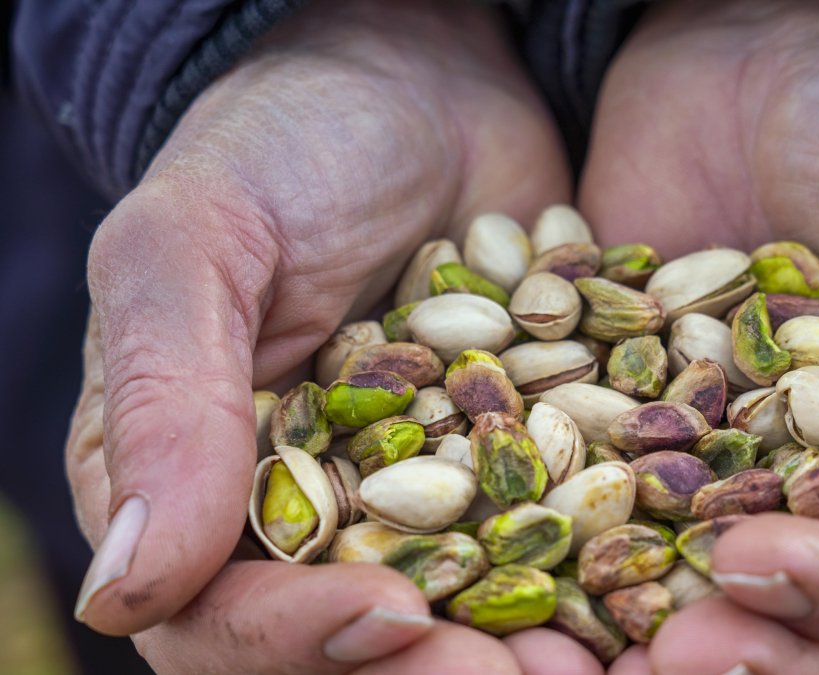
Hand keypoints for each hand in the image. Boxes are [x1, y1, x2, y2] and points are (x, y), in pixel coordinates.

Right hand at [65, 1, 603, 671]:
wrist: (415, 85)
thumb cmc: (281, 145)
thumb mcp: (197, 246)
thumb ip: (165, 407)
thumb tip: (123, 593)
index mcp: (201, 487)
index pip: (222, 613)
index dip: (296, 637)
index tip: (389, 618)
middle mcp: (313, 514)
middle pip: (355, 636)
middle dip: (436, 666)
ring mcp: (423, 495)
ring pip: (463, 606)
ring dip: (527, 640)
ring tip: (600, 658)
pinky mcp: (517, 459)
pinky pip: (552, 531)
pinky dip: (601, 564)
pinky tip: (657, 580)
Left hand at [581, 0, 818, 669]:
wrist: (780, 45)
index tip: (759, 567)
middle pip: (787, 615)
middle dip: (731, 643)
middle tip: (659, 653)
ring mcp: (708, 460)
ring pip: (674, 578)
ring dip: (628, 616)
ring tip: (568, 634)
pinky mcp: (613, 414)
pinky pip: (572, 484)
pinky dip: (535, 521)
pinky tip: (481, 542)